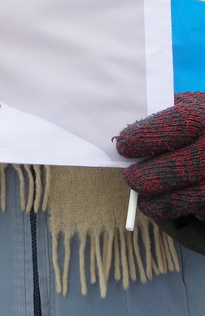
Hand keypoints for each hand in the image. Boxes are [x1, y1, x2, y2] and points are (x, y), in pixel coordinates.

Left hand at [116, 92, 204, 219]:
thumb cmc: (190, 123)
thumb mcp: (179, 108)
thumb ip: (155, 114)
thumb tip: (120, 129)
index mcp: (202, 114)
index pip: (178, 124)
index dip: (147, 135)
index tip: (123, 146)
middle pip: (182, 165)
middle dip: (150, 174)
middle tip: (130, 177)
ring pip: (189, 192)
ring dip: (158, 196)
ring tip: (139, 192)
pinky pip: (194, 205)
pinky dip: (169, 207)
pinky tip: (153, 204)